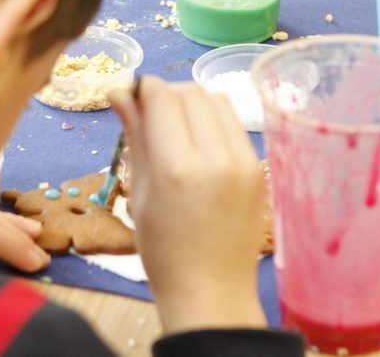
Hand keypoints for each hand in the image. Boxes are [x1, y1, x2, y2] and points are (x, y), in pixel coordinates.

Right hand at [109, 77, 267, 333]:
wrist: (211, 291)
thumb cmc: (163, 249)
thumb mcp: (139, 192)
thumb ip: (135, 135)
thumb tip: (120, 92)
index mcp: (176, 168)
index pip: (161, 96)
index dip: (142, 89)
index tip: (131, 98)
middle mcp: (215, 157)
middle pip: (190, 91)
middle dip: (166, 94)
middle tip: (151, 116)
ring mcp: (243, 162)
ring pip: (217, 100)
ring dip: (193, 103)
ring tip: (177, 130)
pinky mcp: (259, 168)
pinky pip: (234, 124)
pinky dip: (213, 122)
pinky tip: (200, 145)